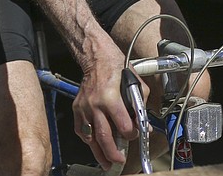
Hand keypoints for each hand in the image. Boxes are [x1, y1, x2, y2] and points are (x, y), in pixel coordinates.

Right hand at [73, 45, 144, 169]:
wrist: (97, 59)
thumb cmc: (117, 68)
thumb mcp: (136, 83)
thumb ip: (141, 105)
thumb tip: (145, 123)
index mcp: (110, 97)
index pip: (122, 124)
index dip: (131, 133)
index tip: (135, 135)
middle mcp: (95, 105)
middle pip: (104, 135)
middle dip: (112, 152)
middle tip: (119, 161)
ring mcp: (84, 108)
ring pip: (91, 137)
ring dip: (99, 152)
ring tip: (107, 162)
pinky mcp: (77, 109)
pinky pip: (81, 131)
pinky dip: (89, 140)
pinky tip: (95, 146)